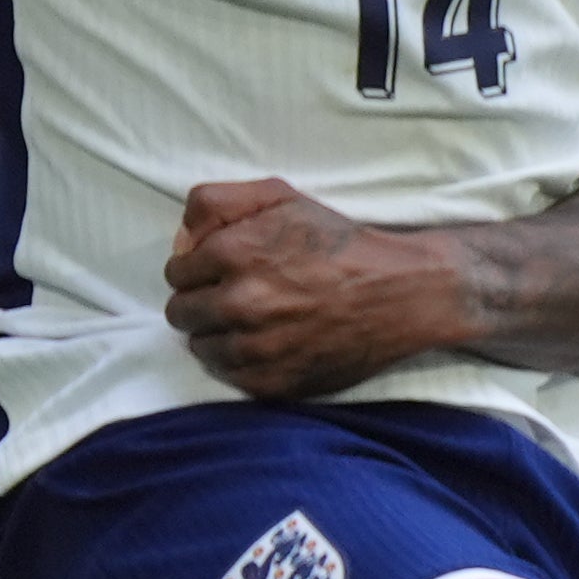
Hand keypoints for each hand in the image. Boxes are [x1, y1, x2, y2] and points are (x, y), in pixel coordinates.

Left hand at [166, 179, 465, 400]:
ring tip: (250, 321)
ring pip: (199, 346)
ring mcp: (254, 347)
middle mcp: (238, 302)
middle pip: (180, 312)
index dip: (198, 269)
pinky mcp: (270, 382)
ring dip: (216, 333)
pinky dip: (239, 360)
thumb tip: (181, 235)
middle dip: (200, 301)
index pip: (176, 272)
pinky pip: (227, 374)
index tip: (220, 271)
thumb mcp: (281, 196)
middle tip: (234, 296)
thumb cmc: (340, 243)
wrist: (402, 293)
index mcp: (234, 252)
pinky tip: (266, 343)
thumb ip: (217, 202)